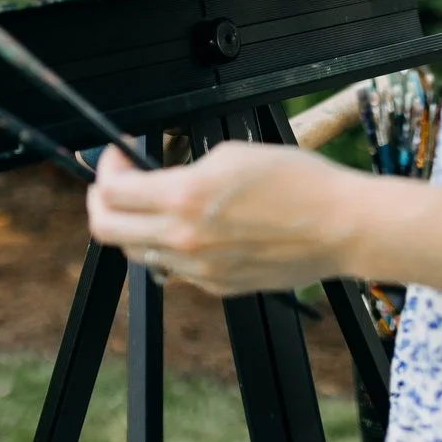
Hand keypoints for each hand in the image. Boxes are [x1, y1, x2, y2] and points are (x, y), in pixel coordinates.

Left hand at [85, 141, 361, 296]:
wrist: (340, 226)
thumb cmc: (299, 182)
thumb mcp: (231, 154)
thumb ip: (183, 168)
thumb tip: (155, 176)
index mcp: (185, 198)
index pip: (113, 192)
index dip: (106, 170)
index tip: (116, 160)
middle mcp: (184, 239)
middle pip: (106, 230)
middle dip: (101, 203)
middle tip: (114, 186)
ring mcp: (198, 270)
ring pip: (138, 253)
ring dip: (133, 228)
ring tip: (151, 207)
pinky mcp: (216, 287)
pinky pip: (174, 270)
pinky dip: (170, 248)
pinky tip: (191, 229)